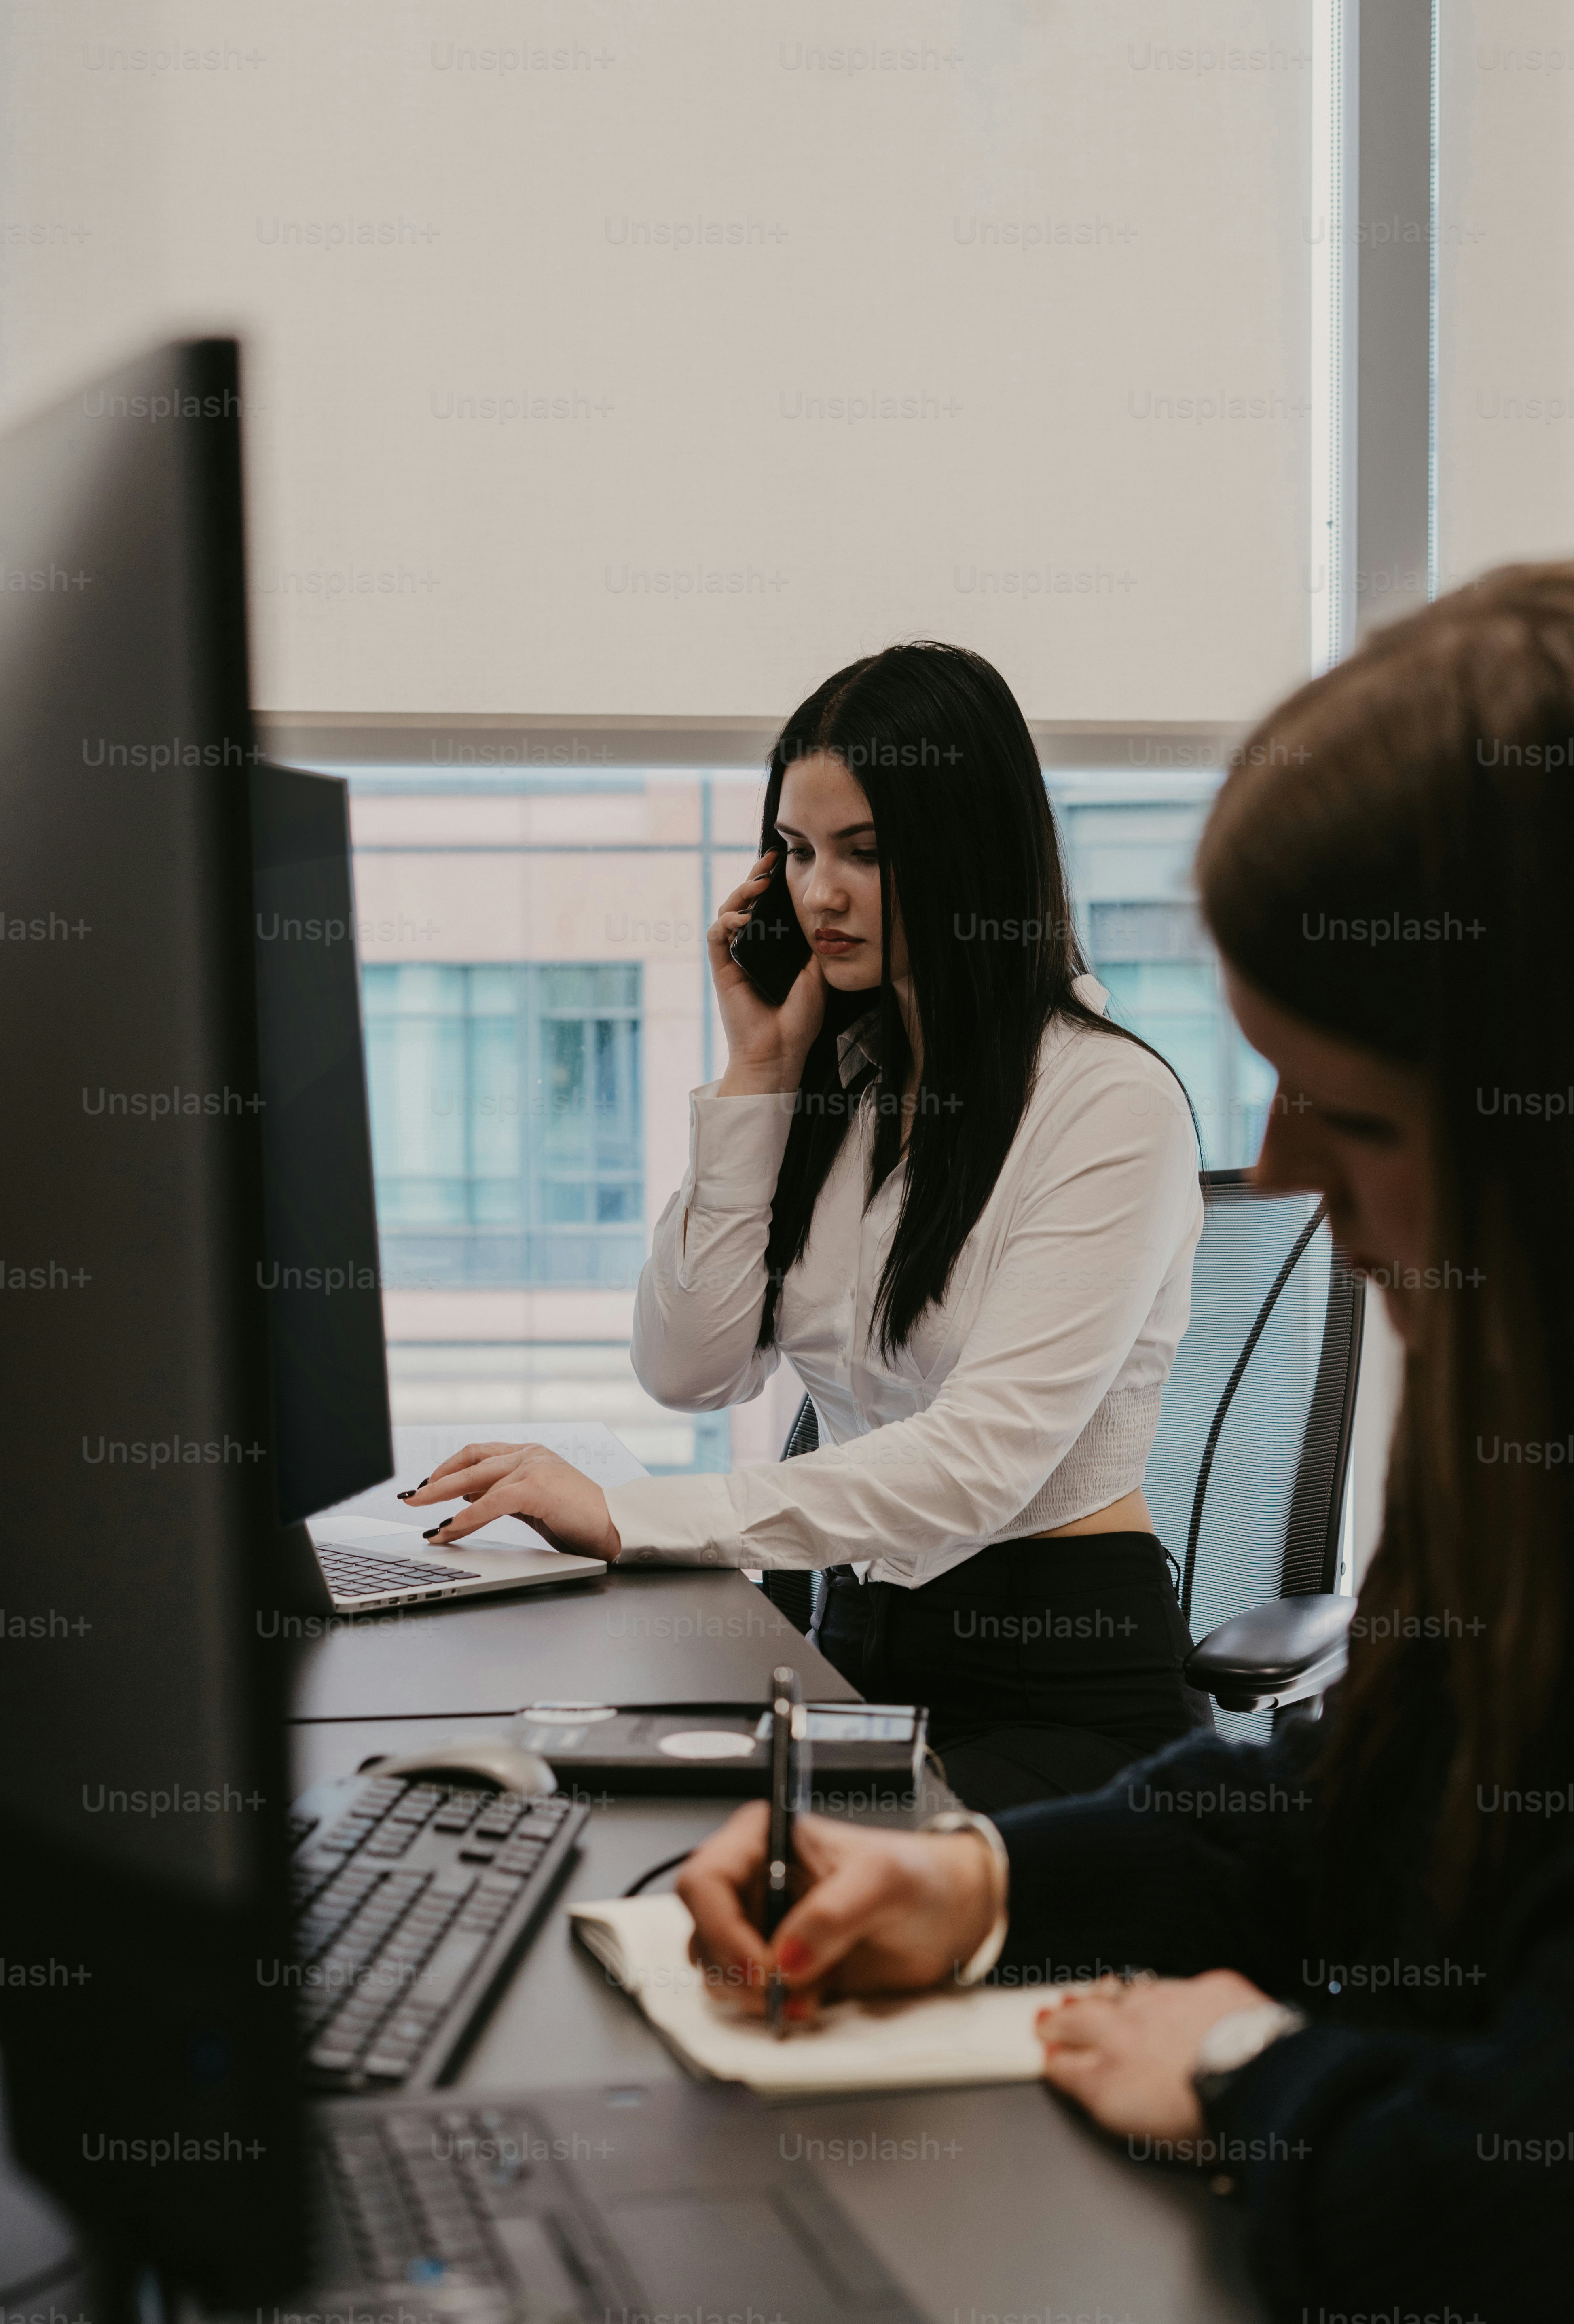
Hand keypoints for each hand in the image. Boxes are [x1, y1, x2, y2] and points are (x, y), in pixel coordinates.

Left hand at [397, 1441, 621, 1561]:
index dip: (446, 1469)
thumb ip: (501, 1496)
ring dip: (442, 1499)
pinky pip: (490, 1502)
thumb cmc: (576, 1520)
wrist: (615, 1528)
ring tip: (422, 1515)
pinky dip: (465, 1518)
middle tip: (409, 1498)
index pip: (477, 1454)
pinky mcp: (537, 1487)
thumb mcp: (531, 1504)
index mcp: (528, 1454)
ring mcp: (533, 1466)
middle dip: (435, 1483)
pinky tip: (449, 1530)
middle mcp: (529, 1454)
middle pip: (469, 1462)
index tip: (425, 1486)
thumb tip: (465, 1498)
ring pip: (475, 1480)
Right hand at [676, 1802, 1002, 2019]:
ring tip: (806, 1995)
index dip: (719, 1928)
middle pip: (703, 1931)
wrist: (950, 1916)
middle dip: (736, 1970)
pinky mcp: (777, 1965)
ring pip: (716, 1969)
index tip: (759, 1967)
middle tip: (782, 1990)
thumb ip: (833, 1915)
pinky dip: (771, 2008)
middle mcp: (754, 1880)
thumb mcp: (885, 1882)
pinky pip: (747, 1996)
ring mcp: (762, 1925)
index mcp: (765, 1838)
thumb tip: (786, 1958)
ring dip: (752, 1995)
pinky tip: (811, 2001)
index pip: (705, 1880)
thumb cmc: (920, 1876)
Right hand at [710, 850, 827, 1094]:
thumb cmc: (799, 1020)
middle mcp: (750, 949)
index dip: (772, 884)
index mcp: (772, 949)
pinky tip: (743, 918)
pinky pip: (715, 936)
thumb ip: (810, 946)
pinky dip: (726, 921)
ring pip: (727, 912)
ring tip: (759, 884)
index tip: (783, 863)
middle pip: (745, 903)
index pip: (768, 909)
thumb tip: (815, 916)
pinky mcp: (721, 969)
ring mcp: (733, 958)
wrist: (779, 1051)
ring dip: (740, 894)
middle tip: (769, 860)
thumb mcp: (815, 975)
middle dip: (755, 878)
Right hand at [1036, 1969, 1269, 2141]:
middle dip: (1058, 2021)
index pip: (1063, 2067)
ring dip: (1103, 1997)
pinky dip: (1163, 1993)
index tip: (1052, 2061)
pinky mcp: (1202, 1986)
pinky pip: (1173, 1985)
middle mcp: (1124, 2034)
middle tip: (1047, 2020)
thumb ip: (1125, 2112)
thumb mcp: (1157, 2143)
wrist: (1261, 2083)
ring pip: (1119, 1993)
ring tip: (1091, 1997)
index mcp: (1108, 2082)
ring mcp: (1161, 2002)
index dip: (1055, 2063)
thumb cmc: (1213, 2126)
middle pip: (1075, 2020)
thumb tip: (1117, 2103)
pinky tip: (1161, 1994)